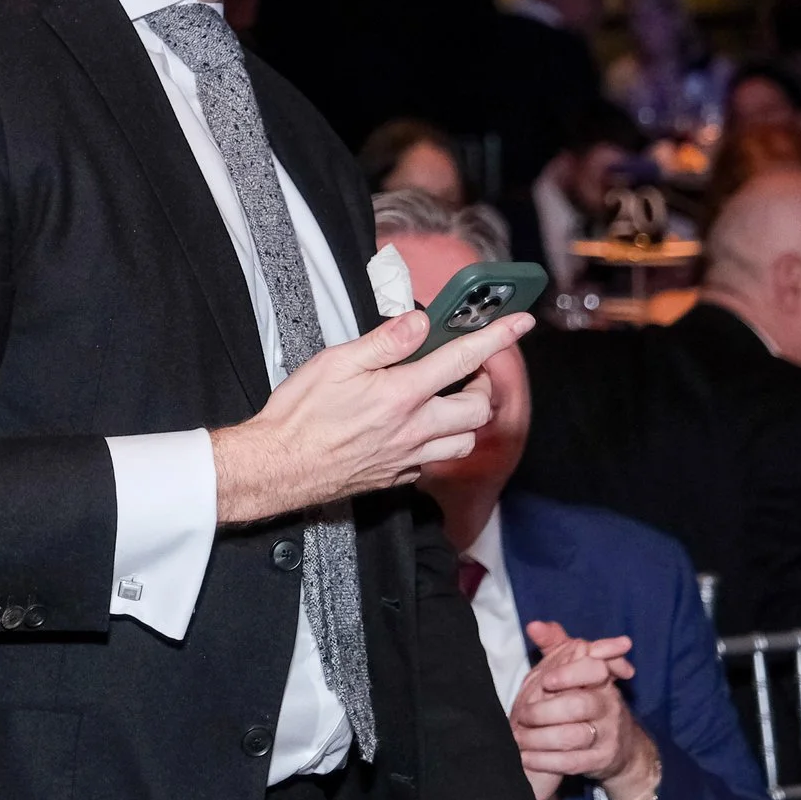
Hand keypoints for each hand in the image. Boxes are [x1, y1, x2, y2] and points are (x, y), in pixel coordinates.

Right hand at [210, 309, 529, 526]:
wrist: (279, 466)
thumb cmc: (301, 413)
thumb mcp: (336, 361)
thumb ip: (386, 341)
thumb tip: (420, 322)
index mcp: (402, 394)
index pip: (463, 358)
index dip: (498, 337)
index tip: (521, 322)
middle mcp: (415, 429)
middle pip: (479, 409)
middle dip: (483, 385)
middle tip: (468, 369)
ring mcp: (409, 457)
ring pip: (465, 442)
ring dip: (466, 419)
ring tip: (447, 401)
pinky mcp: (398, 477)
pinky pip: (436, 462)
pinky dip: (439, 444)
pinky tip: (417, 430)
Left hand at [510, 620, 655, 799]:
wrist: (619, 747)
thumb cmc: (586, 700)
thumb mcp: (574, 671)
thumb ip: (556, 646)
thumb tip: (534, 625)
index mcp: (601, 679)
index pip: (594, 669)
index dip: (571, 673)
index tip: (547, 680)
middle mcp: (609, 705)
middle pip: (580, 704)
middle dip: (545, 710)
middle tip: (521, 715)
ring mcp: (608, 734)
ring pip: (574, 736)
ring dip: (540, 738)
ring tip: (517, 738)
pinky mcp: (601, 760)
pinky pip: (572, 762)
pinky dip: (545, 761)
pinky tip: (526, 758)